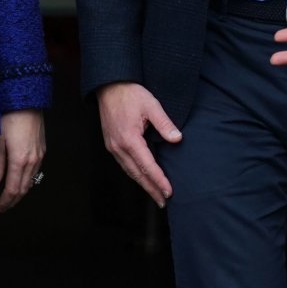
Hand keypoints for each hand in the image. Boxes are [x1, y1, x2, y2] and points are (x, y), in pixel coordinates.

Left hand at [0, 109, 45, 212]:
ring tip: (8, 197)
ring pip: (30, 182)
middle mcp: (33, 160)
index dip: (4, 202)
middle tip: (1, 208)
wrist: (26, 99)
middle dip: (12, 201)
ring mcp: (40, 155)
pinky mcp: (41, 149)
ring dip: (20, 192)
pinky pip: (35, 172)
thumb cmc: (9, 115)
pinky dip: (26, 181)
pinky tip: (18, 181)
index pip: (12, 190)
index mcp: (20, 159)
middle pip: (23, 189)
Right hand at [96, 81, 180, 207]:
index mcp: (129, 139)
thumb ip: (164, 123)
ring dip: (143, 184)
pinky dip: (135, 174)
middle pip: (137, 174)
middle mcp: (118, 147)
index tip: (168, 191)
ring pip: (129, 171)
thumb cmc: (131, 93)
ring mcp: (113, 147)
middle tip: (163, 201)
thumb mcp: (151, 105)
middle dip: (151, 189)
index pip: (147, 166)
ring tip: (155, 194)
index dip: (159, 180)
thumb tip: (177, 139)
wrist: (109, 86)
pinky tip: (143, 178)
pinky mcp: (111, 144)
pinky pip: (124, 164)